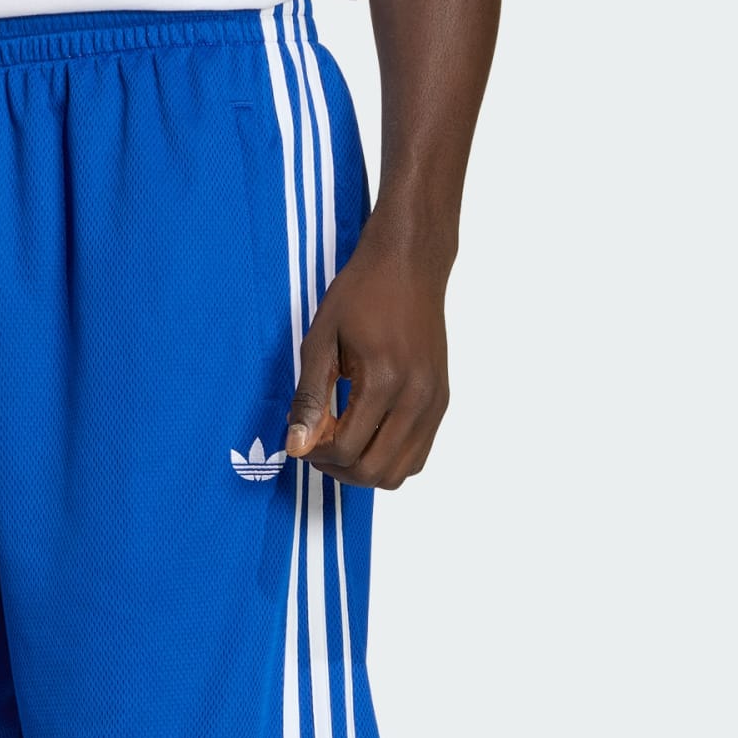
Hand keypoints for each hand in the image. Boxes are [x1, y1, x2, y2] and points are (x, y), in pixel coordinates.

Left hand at [283, 236, 450, 489]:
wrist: (410, 265)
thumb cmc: (361, 294)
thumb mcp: (320, 341)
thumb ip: (309, 399)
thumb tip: (297, 446)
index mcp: (385, 380)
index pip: (346, 450)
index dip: (315, 452)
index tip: (302, 432)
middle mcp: (417, 398)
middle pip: (373, 471)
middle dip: (337, 467)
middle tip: (318, 441)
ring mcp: (434, 403)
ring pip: (397, 473)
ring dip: (362, 469)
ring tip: (342, 439)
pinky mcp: (441, 403)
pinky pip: (415, 458)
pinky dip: (387, 459)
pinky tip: (367, 433)